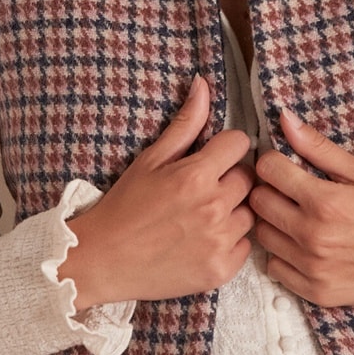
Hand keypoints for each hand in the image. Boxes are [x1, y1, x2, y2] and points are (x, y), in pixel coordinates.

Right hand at [61, 77, 254, 308]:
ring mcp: (219, 242)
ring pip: (250, 214)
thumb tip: (203, 84)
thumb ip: (185, 124)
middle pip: (248, 179)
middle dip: (230, 180)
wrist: (103, 260)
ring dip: (233, 212)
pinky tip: (203, 242)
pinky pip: (245, 246)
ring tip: (202, 218)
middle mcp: (213, 208)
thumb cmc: (124, 207)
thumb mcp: (151, 160)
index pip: (240, 145)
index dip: (225, 150)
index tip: (212, 160)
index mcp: (196, 175)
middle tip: (203, 192)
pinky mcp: (221, 270)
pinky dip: (230, 244)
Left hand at [250, 108, 353, 307]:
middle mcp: (312, 236)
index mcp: (324, 202)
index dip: (274, 162)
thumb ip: (320, 148)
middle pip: (258, 203)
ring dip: (273, 223)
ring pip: (262, 236)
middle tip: (289, 191)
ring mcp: (311, 267)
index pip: (267, 170)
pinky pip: (275, 268)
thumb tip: (285, 119)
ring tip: (296, 218)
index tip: (285, 166)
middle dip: (269, 190)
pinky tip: (303, 246)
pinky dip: (283, 255)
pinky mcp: (315, 292)